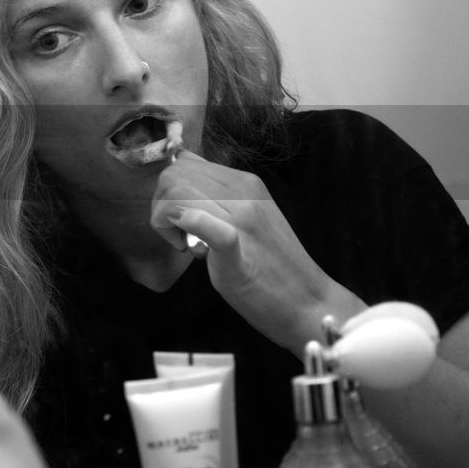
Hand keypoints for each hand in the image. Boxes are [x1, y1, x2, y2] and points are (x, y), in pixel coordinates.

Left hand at [149, 150, 363, 351]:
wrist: (307, 302)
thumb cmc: (270, 266)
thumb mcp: (244, 218)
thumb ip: (217, 196)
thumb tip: (182, 170)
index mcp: (243, 182)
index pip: (184, 164)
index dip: (169, 192)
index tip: (179, 221)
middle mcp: (242, 190)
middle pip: (173, 175)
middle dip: (161, 205)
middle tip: (178, 237)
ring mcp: (241, 216)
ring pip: (176, 192)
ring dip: (166, 223)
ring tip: (188, 247)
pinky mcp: (235, 246)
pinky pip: (202, 221)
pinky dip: (188, 225)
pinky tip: (191, 247)